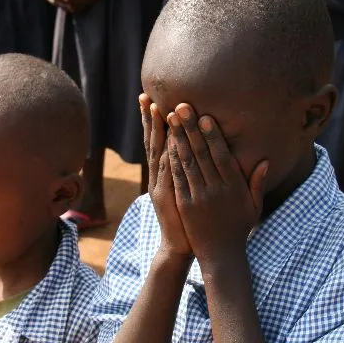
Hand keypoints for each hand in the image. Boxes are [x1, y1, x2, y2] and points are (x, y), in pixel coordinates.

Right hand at [140, 95, 192, 257]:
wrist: (180, 247)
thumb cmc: (189, 220)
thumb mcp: (189, 192)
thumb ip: (191, 173)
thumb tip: (197, 153)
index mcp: (165, 174)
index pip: (160, 142)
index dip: (156, 122)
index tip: (154, 99)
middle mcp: (158, 177)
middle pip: (153, 142)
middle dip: (150, 119)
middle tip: (145, 95)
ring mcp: (159, 186)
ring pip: (158, 152)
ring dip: (156, 130)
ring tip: (155, 108)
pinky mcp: (166, 197)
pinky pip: (166, 172)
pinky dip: (167, 155)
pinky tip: (169, 139)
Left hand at [165, 104, 267, 264]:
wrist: (221, 255)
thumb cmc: (239, 228)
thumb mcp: (254, 206)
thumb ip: (257, 182)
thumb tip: (266, 160)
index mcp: (234, 187)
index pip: (222, 156)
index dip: (212, 135)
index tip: (205, 116)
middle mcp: (216, 190)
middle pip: (202, 154)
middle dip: (191, 129)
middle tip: (182, 106)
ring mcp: (199, 197)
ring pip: (187, 162)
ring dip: (178, 138)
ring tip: (171, 118)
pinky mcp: (185, 204)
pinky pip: (178, 178)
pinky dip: (172, 159)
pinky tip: (166, 143)